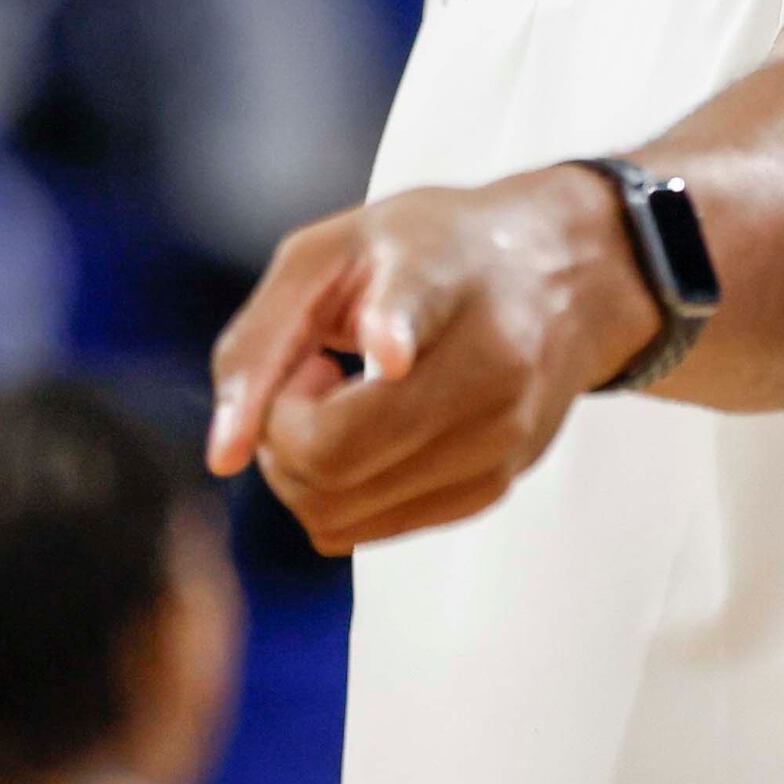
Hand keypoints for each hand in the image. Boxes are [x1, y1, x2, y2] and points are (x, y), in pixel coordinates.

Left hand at [203, 168, 663, 551]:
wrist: (560, 274)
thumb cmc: (429, 254)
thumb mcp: (329, 253)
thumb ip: (258, 343)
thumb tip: (223, 458)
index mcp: (444, 276)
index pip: (415, 310)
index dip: (392, 331)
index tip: (390, 350)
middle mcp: (490, 365)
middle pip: (332, 454)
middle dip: (278, 430)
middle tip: (309, 372)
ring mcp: (501, 437)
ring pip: (337, 512)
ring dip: (302, 466)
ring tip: (342, 397)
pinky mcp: (497, 486)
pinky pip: (362, 531)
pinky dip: (338, 492)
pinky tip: (373, 431)